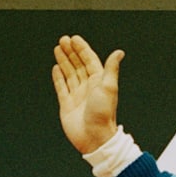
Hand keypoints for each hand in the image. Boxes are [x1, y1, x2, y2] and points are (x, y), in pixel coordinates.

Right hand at [52, 34, 123, 154]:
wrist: (95, 138)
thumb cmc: (103, 114)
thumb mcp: (108, 87)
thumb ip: (111, 69)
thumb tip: (119, 52)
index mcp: (99, 83)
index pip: (90, 61)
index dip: (82, 49)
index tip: (74, 38)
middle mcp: (88, 88)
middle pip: (78, 65)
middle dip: (71, 52)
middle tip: (63, 40)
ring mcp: (77, 96)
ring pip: (69, 74)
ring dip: (64, 61)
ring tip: (57, 48)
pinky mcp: (67, 105)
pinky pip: (62, 88)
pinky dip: (58, 77)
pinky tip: (56, 68)